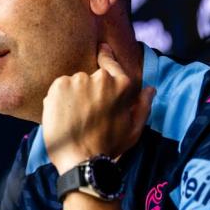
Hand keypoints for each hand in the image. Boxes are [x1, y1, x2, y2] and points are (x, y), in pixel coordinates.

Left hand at [42, 43, 154, 173]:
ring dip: (73, 94)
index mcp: (121, 84)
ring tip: (74, 117)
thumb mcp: (134, 129)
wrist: (81, 160)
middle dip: (88, 89)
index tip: (101, 49)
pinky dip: (59, 98)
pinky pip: (59, 88)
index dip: (105, 55)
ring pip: (74, 83)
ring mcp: (78, 80)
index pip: (110, 62)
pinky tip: (64, 115)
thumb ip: (143, 106)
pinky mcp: (59, 85)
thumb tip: (150, 89)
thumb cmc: (110, 147)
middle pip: (90, 76)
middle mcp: (100, 78)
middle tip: (86, 112)